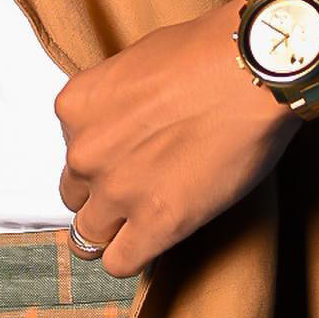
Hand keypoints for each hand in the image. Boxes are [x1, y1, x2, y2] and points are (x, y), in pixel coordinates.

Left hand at [54, 0, 302, 277]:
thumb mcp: (135, 63)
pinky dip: (132, 256)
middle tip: (138, 184)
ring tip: (144, 217)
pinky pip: (120, 263)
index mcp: (76, 107)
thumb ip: (113, 103)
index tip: (126, 154)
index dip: (101, 154)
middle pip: (75, 194)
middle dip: (101, 192)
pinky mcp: (155, 224)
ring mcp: (117, 191)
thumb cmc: (203, 54)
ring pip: (90, 235)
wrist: (248, 71)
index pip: (70, 150)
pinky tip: (154, 239)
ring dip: (113, 229)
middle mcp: (85, 151)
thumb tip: (121, 122)